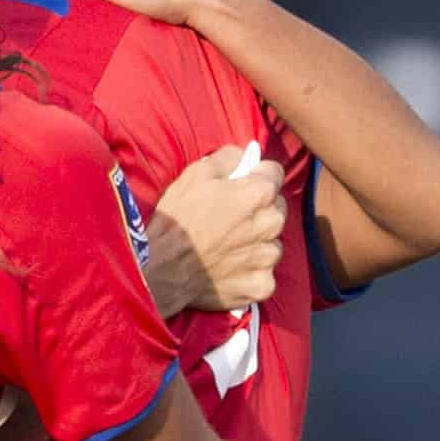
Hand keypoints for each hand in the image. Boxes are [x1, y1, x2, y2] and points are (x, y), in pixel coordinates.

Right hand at [142, 143, 287, 316]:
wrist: (161, 267)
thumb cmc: (177, 218)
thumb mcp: (195, 173)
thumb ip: (228, 158)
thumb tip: (244, 156)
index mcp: (258, 193)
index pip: (275, 173)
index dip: (259, 176)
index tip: (245, 183)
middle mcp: (270, 224)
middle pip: (278, 209)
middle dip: (261, 210)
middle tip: (233, 218)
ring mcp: (267, 257)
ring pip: (273, 244)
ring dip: (258, 243)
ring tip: (230, 246)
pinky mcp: (261, 285)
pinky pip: (265, 275)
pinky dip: (252, 274)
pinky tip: (231, 270)